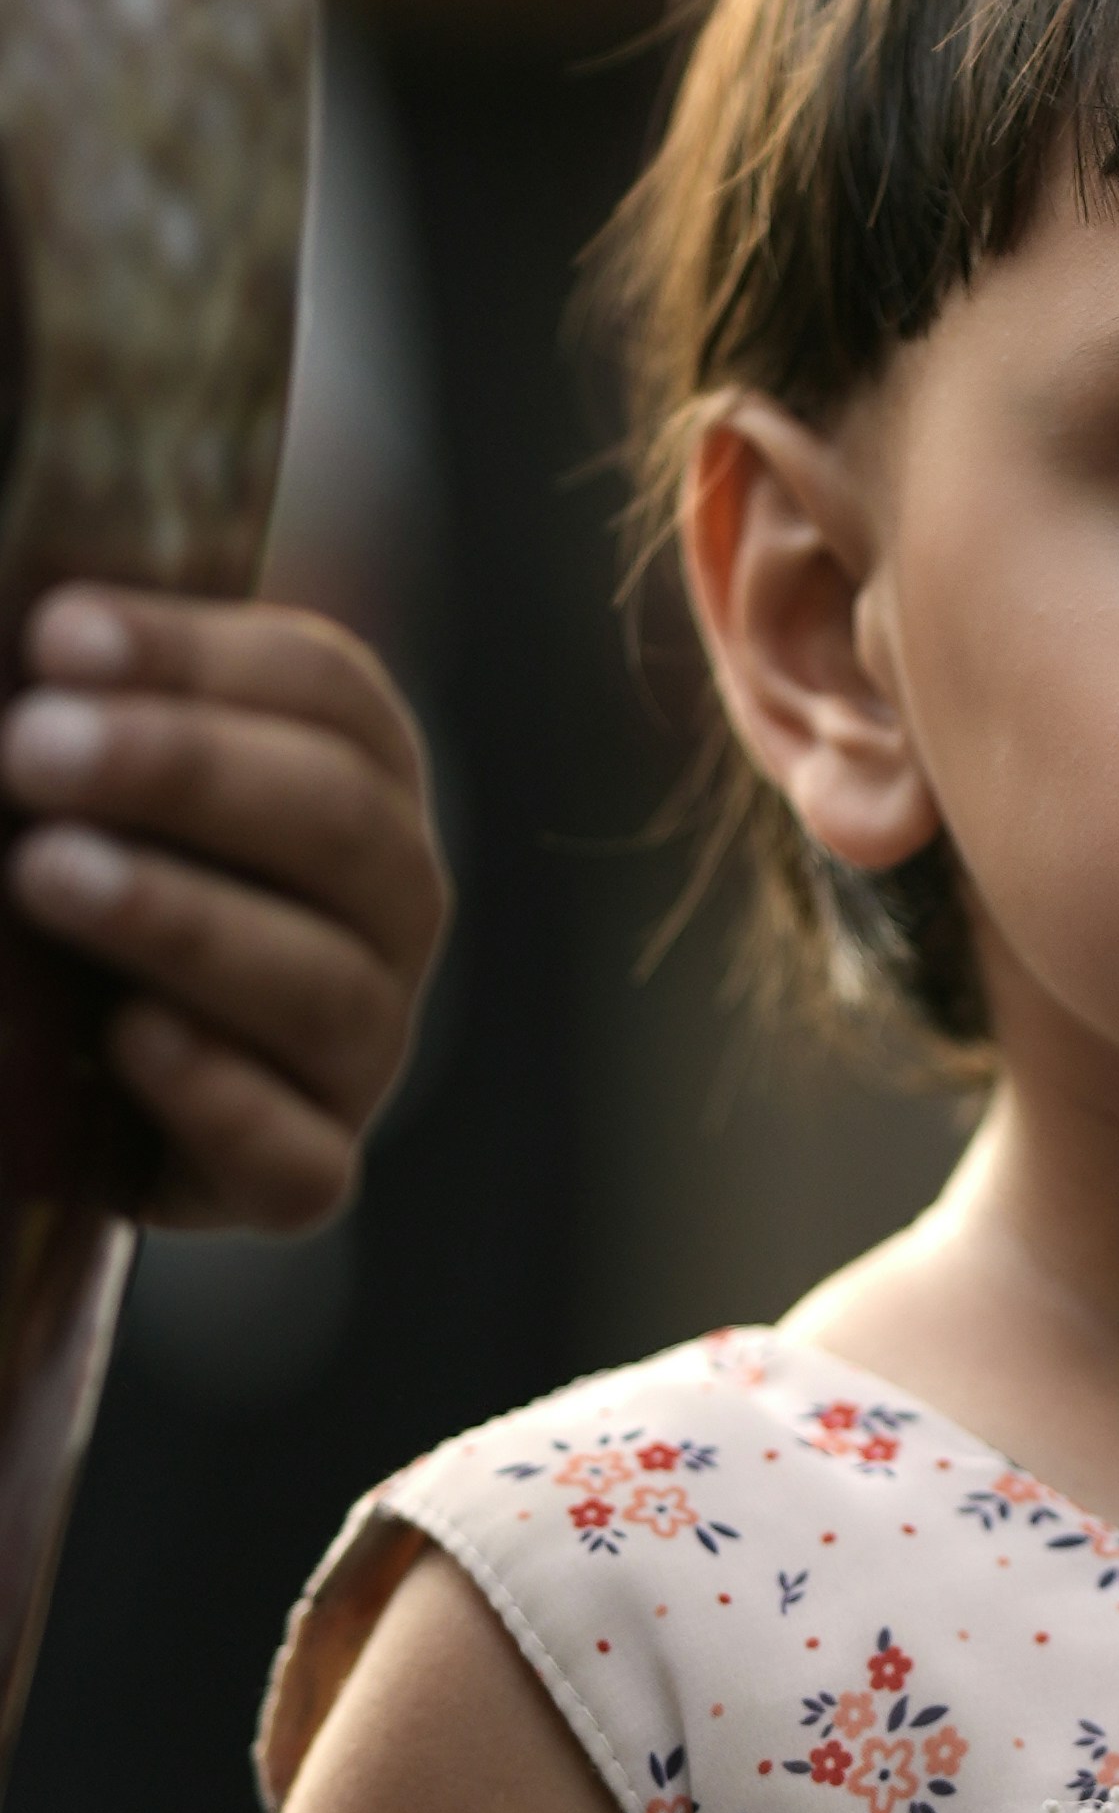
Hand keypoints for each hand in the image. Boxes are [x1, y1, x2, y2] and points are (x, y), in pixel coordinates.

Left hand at [1, 587, 447, 1230]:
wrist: (72, 1059)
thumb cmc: (87, 860)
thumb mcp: (92, 769)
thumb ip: (83, 703)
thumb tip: (43, 637)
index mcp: (358, 777)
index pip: (326, 692)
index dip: (196, 658)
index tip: (57, 636)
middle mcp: (389, 911)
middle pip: (338, 822)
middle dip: (182, 773)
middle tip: (31, 747)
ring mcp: (360, 1051)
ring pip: (323, 985)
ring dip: (181, 921)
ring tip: (45, 874)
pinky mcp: (301, 1175)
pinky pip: (299, 1157)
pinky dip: (218, 1099)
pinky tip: (127, 1040)